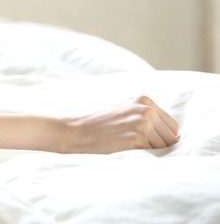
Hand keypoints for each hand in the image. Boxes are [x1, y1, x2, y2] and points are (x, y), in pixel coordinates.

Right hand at [64, 96, 180, 152]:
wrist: (78, 131)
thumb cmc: (102, 125)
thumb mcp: (126, 111)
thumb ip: (148, 116)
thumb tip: (177, 135)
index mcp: (144, 100)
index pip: (172, 126)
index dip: (161, 137)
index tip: (144, 139)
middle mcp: (146, 109)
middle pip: (172, 137)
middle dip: (158, 144)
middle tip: (134, 143)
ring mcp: (143, 122)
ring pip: (165, 147)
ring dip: (151, 151)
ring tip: (129, 144)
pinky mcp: (138, 137)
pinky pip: (155, 153)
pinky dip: (144, 155)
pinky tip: (127, 148)